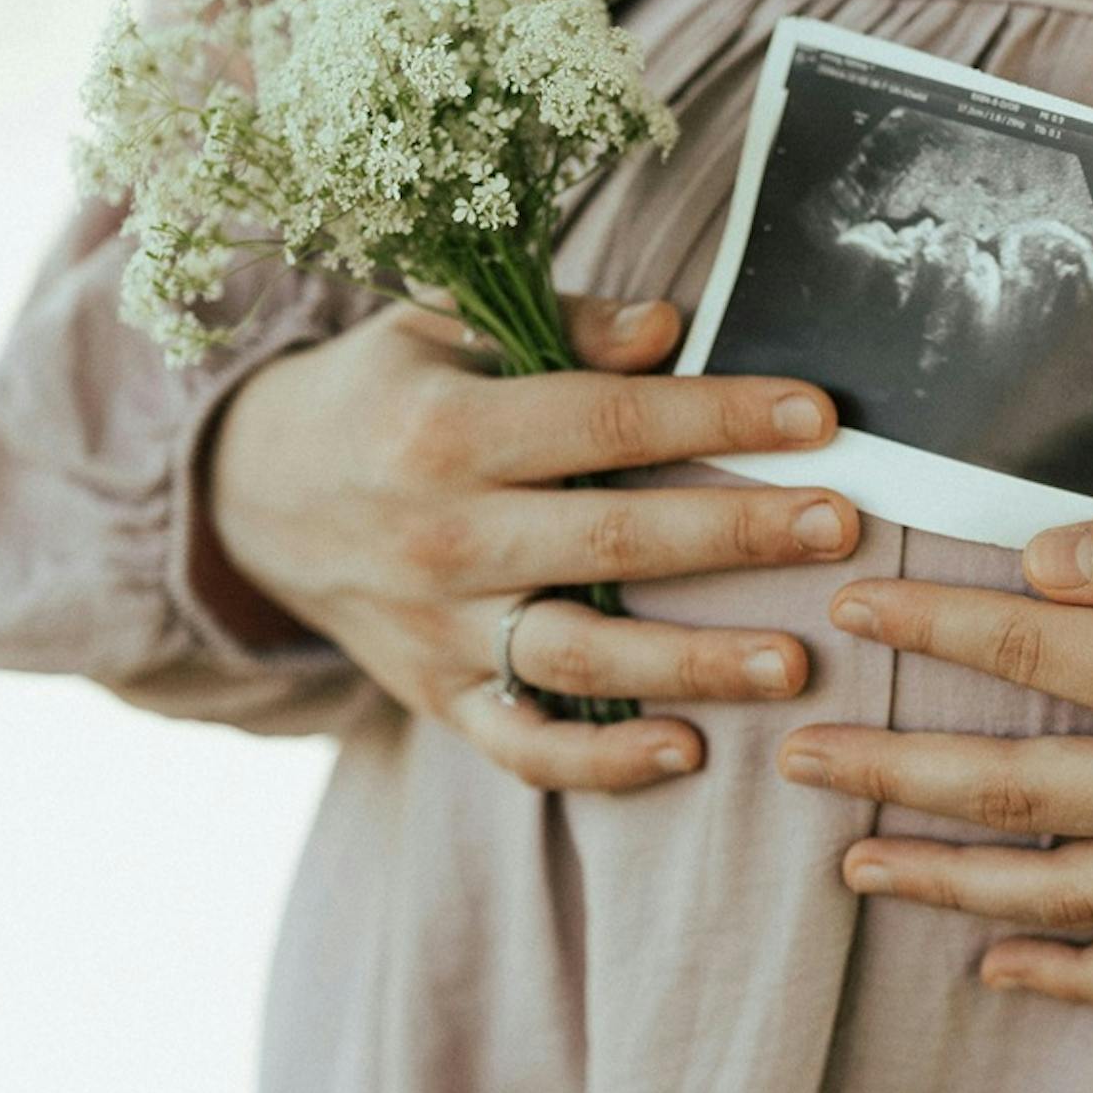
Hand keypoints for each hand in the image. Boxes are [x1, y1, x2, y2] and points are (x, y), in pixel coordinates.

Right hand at [206, 296, 863, 790]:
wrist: (251, 498)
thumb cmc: (379, 396)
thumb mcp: (439, 329)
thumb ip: (560, 327)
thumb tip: (672, 330)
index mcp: (447, 430)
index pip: (605, 421)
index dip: (716, 416)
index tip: (819, 415)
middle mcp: (442, 537)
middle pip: (611, 543)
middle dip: (736, 534)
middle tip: (840, 528)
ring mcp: (437, 629)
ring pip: (579, 659)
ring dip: (691, 665)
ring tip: (793, 662)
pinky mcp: (435, 697)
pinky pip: (524, 747)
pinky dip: (601, 765)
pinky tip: (687, 752)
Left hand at [778, 481, 1092, 1006]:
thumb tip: (1042, 562)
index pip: (1031, 653)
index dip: (930, 629)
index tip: (850, 607)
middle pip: (1013, 793)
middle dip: (890, 777)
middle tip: (797, 760)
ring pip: (1064, 897)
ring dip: (947, 884)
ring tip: (855, 866)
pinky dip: (1074, 979)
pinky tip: (1002, 966)